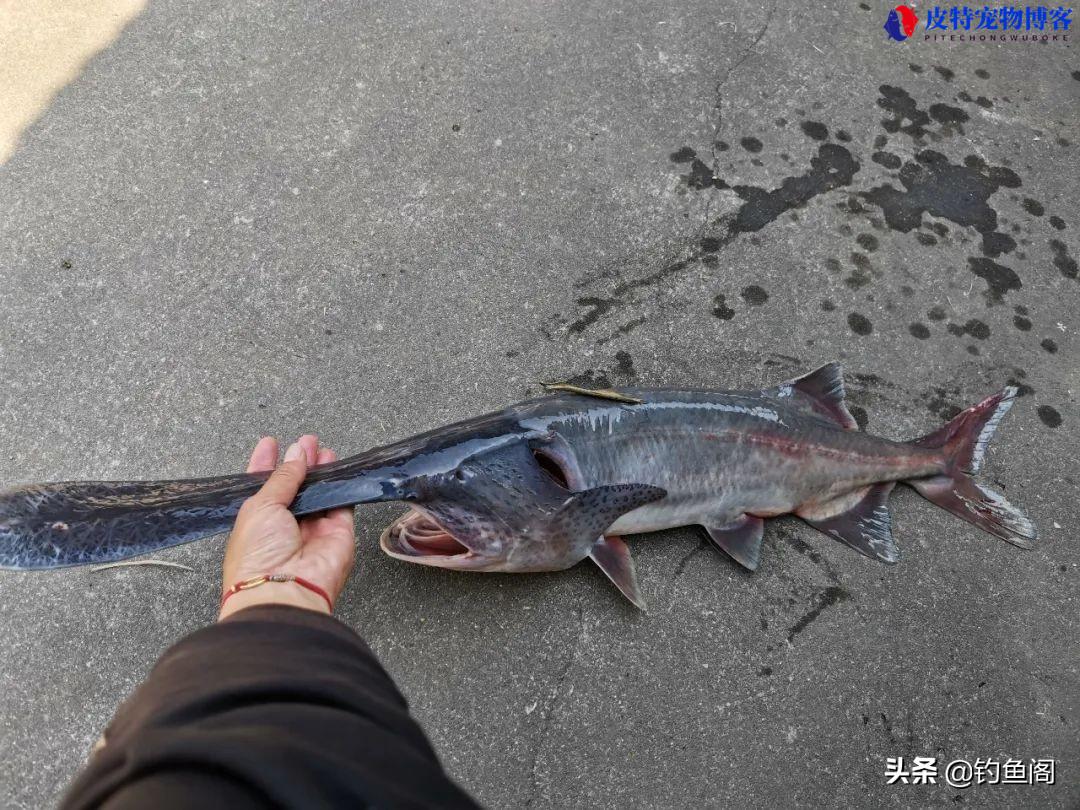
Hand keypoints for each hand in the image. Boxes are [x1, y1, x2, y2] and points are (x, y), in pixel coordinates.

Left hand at [219, 435, 355, 619]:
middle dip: (300, 463)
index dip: (266, 463)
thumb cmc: (258, 554)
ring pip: (320, 493)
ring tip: (323, 449)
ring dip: (322, 471)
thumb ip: (282, 477)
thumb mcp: (260, 506)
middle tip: (306, 442)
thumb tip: (297, 454)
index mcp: (257, 520)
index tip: (270, 443)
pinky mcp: (339, 533)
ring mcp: (313, 530)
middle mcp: (284, 525)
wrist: (285, 590)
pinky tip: (339, 467)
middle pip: (295, 488)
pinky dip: (342, 486)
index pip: (263, 486)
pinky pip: (342, 504)